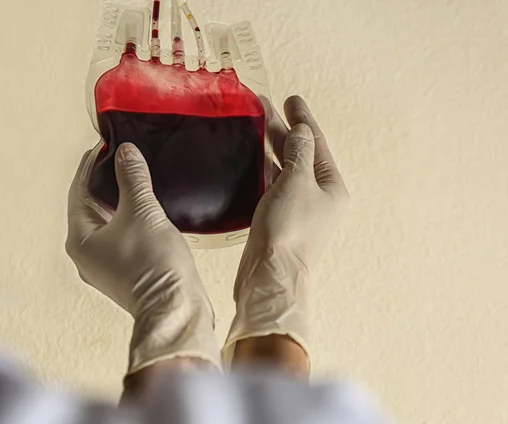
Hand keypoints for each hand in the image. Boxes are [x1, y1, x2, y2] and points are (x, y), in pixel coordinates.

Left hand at [66, 143, 219, 374]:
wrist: (176, 309)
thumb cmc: (153, 265)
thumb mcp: (142, 212)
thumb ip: (132, 178)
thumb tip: (126, 153)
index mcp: (80, 239)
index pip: (78, 191)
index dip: (91, 165)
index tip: (103, 146)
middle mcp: (87, 255)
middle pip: (91, 208)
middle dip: (105, 182)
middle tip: (120, 158)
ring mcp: (106, 267)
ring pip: (108, 223)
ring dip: (119, 201)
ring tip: (134, 178)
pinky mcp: (126, 273)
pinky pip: (123, 236)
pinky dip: (130, 219)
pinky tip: (146, 209)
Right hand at [224, 96, 348, 358]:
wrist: (270, 276)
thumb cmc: (289, 230)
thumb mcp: (297, 183)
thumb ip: (299, 153)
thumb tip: (302, 132)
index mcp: (332, 188)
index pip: (317, 144)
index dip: (303, 120)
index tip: (291, 99)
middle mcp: (319, 197)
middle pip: (301, 155)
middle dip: (285, 130)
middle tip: (267, 104)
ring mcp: (299, 209)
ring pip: (286, 169)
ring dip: (273, 147)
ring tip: (256, 122)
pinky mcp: (280, 219)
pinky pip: (275, 185)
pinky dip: (266, 169)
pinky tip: (255, 156)